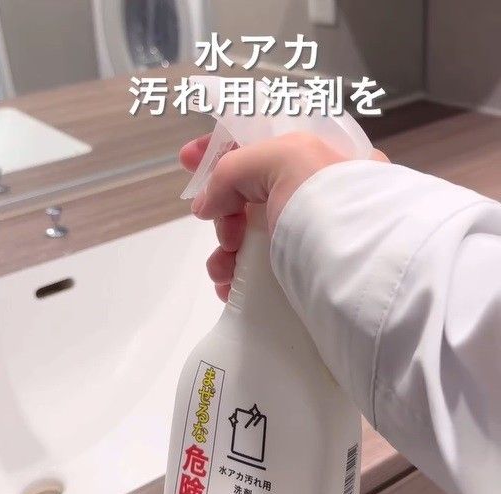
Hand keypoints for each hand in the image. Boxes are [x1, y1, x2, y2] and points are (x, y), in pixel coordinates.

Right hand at [181, 132, 387, 300]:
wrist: (367, 273)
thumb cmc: (329, 202)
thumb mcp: (285, 159)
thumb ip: (234, 169)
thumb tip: (206, 206)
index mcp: (319, 159)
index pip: (263, 143)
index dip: (221, 147)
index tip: (187, 159)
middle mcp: (316, 196)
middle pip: (250, 195)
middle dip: (221, 210)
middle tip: (216, 226)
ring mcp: (310, 238)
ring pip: (252, 236)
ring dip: (224, 252)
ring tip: (220, 271)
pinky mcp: (304, 274)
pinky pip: (261, 270)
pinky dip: (238, 277)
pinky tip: (228, 288)